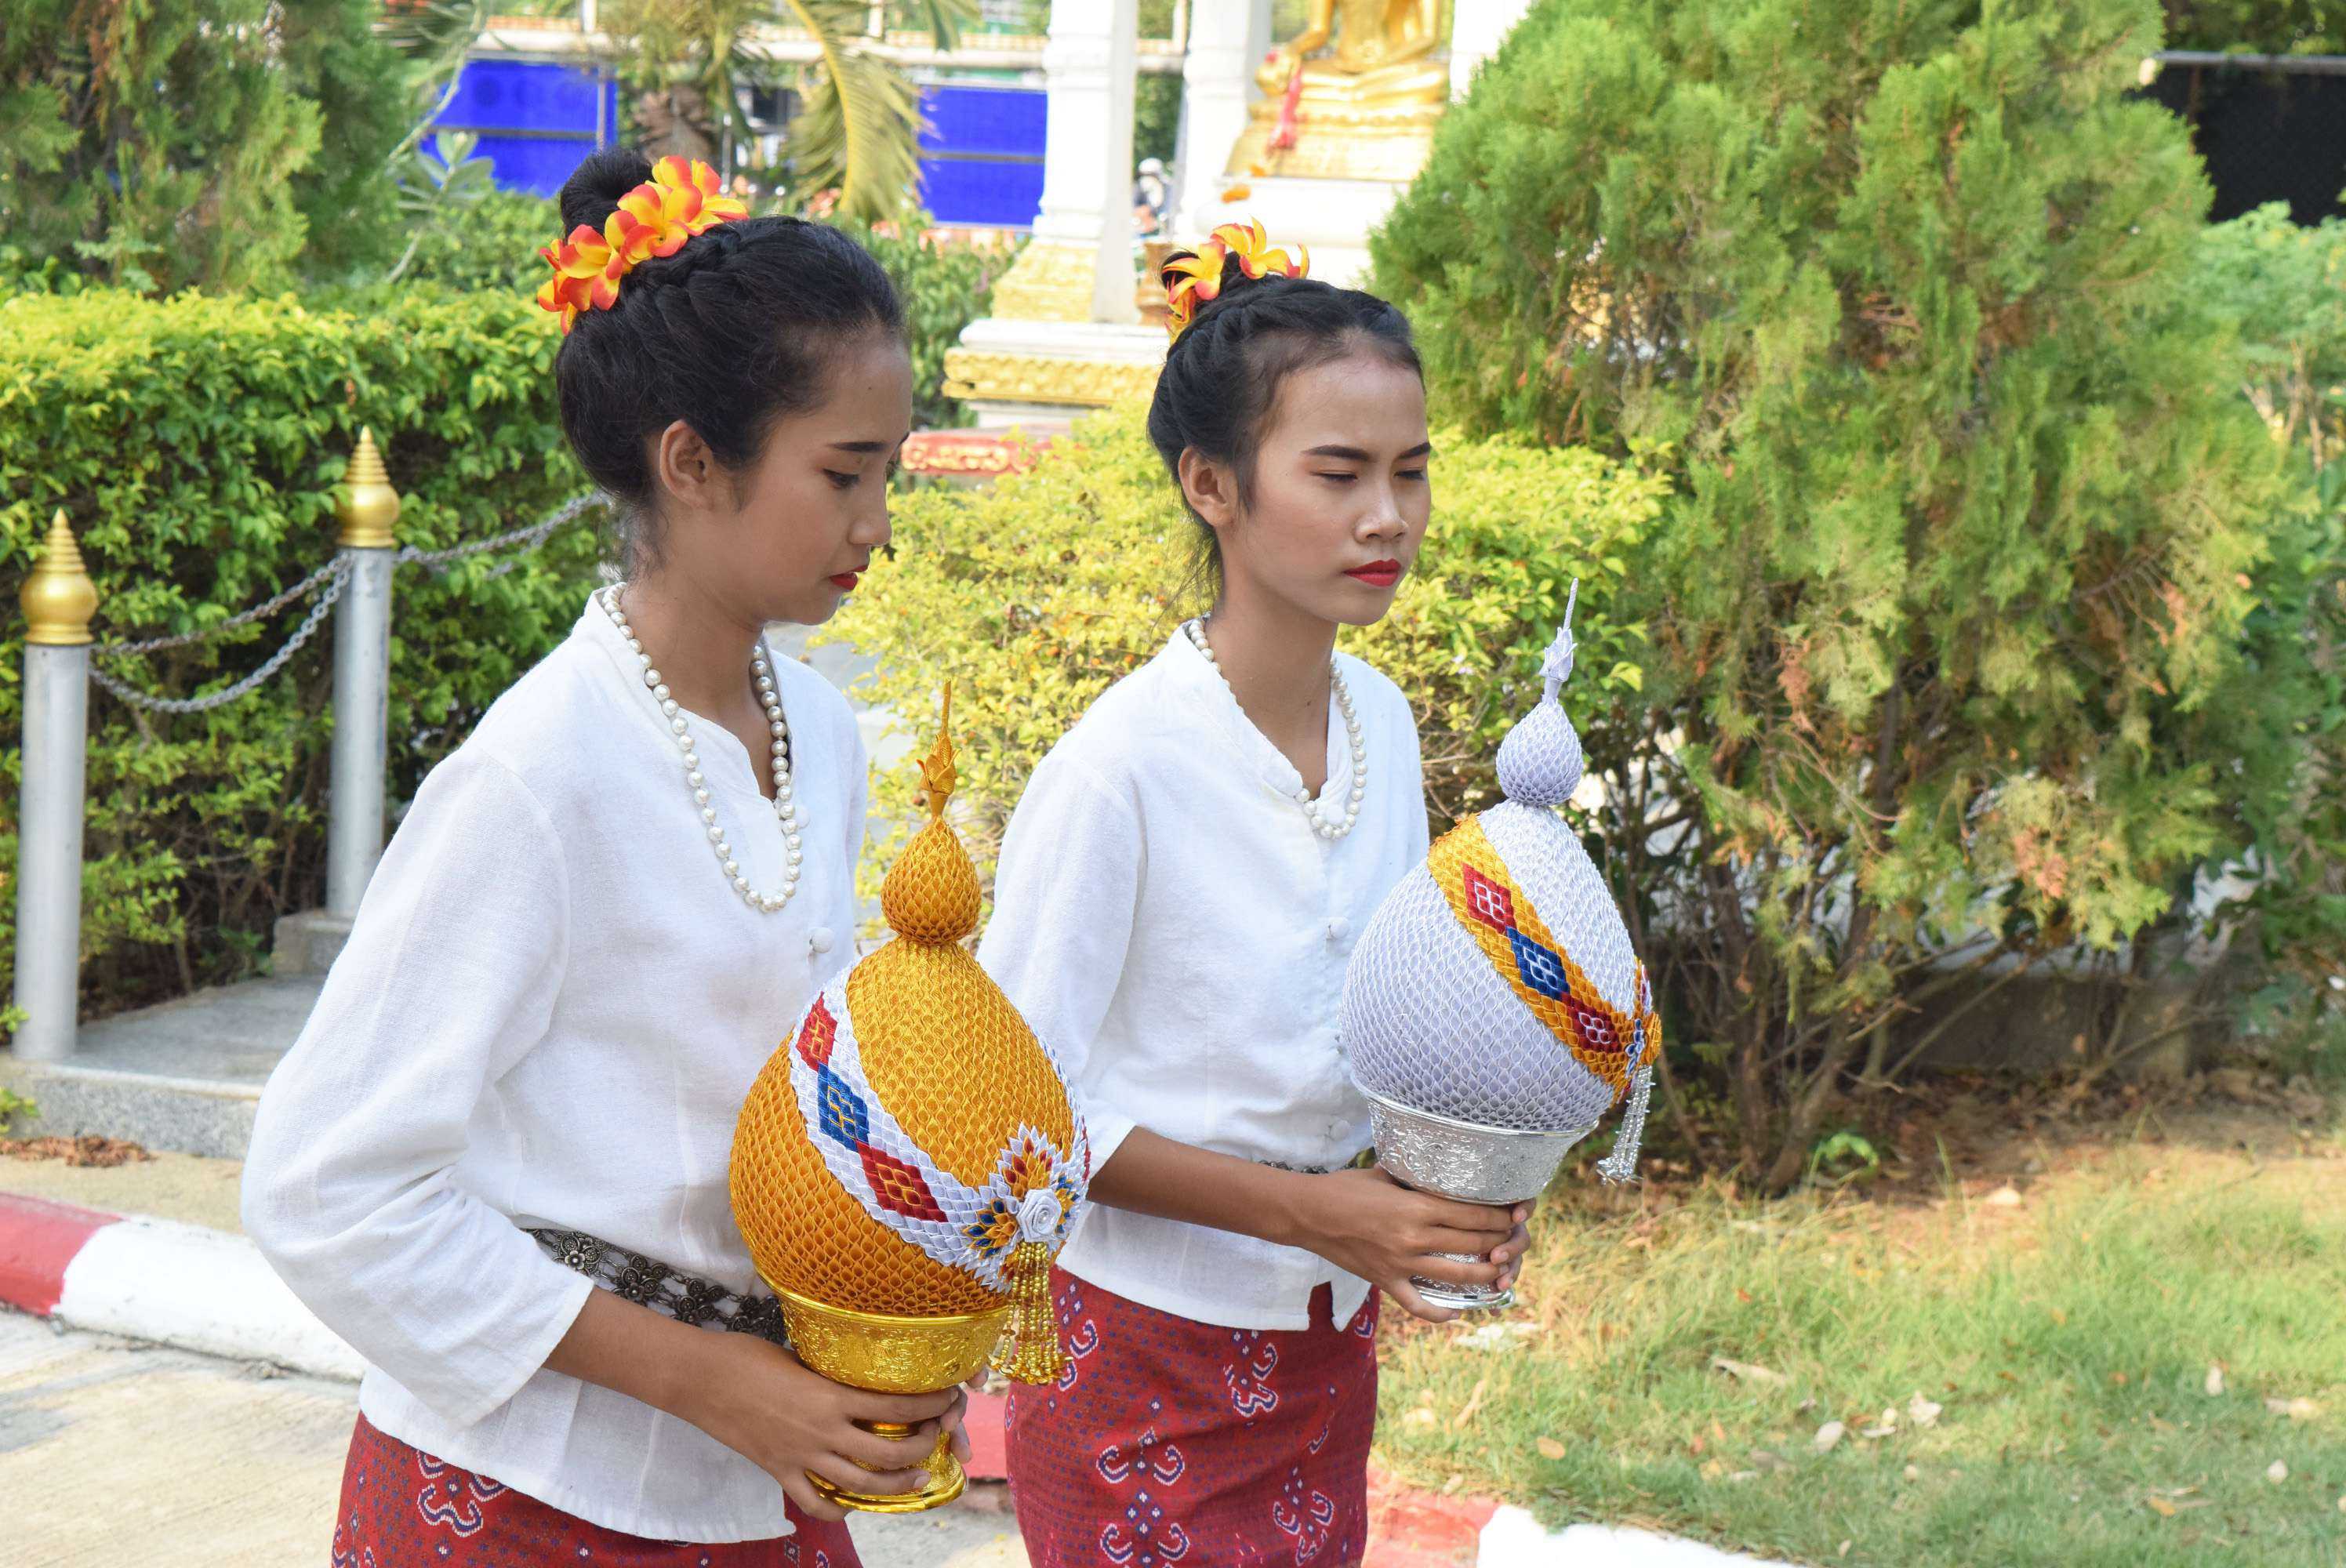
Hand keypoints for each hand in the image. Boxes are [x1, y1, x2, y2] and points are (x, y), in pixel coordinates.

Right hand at [673, 1333, 968, 1522]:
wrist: (701, 1379)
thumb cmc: (749, 1356)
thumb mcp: (801, 1357)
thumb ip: (832, 1375)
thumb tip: (859, 1374)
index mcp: (832, 1396)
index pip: (898, 1405)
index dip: (932, 1405)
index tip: (949, 1398)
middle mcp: (823, 1431)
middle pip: (890, 1453)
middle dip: (923, 1447)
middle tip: (935, 1438)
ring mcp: (801, 1457)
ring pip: (861, 1485)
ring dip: (897, 1485)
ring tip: (916, 1479)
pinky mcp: (779, 1474)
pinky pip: (816, 1503)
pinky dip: (840, 1508)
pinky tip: (854, 1503)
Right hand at [1282, 1168, 1520, 1323]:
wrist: (1308, 1214)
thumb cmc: (1345, 1188)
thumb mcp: (1385, 1174)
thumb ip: (1416, 1177)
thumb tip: (1441, 1167)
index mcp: (1416, 1207)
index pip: (1473, 1213)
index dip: (1500, 1215)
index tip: (1514, 1213)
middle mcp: (1414, 1237)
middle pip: (1472, 1243)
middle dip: (1500, 1242)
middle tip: (1514, 1240)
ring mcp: (1401, 1264)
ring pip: (1458, 1276)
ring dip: (1485, 1275)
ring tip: (1500, 1271)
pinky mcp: (1386, 1281)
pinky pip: (1418, 1305)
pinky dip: (1440, 1312)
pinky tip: (1457, 1312)